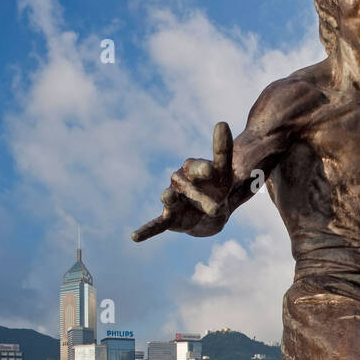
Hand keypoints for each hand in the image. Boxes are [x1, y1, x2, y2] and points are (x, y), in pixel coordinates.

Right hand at [132, 121, 233, 241]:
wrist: (214, 211)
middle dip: (201, 196)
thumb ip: (223, 150)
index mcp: (192, 168)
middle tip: (216, 207)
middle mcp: (179, 181)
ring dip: (170, 199)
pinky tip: (135, 237)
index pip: (198, 167)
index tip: (211, 170)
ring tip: (168, 196)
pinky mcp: (169, 219)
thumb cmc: (219, 187)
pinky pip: (156, 225)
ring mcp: (173, 199)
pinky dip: (147, 230)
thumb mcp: (224, 171)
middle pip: (186, 185)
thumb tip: (221, 122)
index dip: (203, 169)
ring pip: (170, 198)